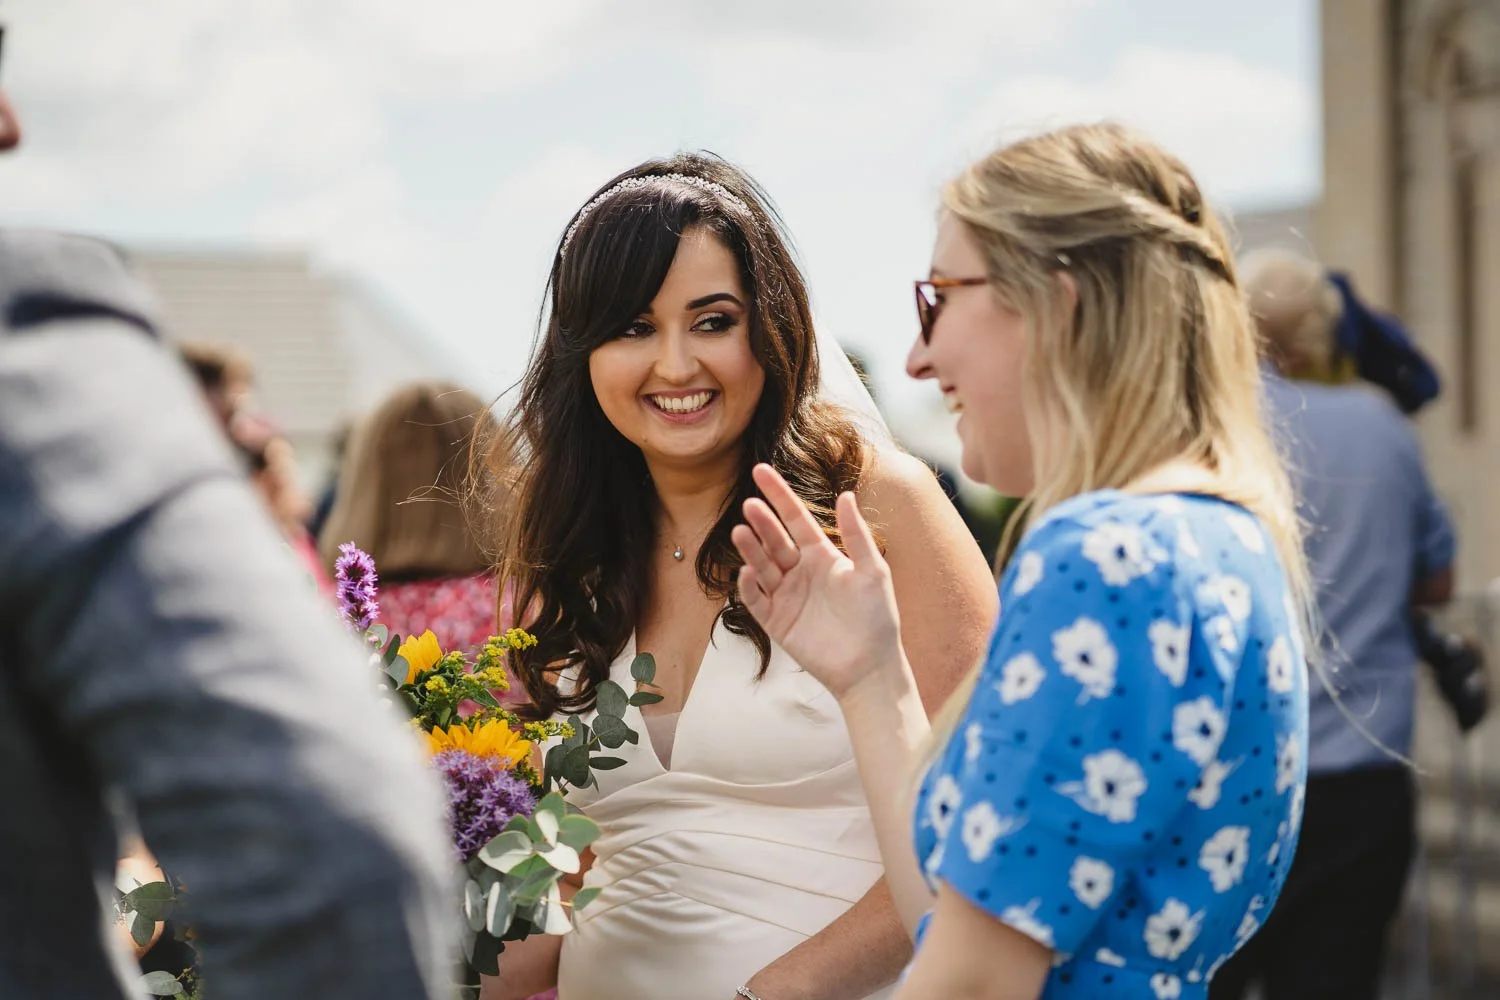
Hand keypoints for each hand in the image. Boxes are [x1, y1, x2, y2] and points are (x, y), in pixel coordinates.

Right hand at [731, 464, 903, 701]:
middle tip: (749, 505)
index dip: (779, 495)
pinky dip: (748, 586)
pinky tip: (747, 572)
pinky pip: (756, 600)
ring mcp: (786, 596)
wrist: (870, 666)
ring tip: (741, 532)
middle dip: (761, 522)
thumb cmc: (878, 617)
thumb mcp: (873, 570)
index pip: (795, 519)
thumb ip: (857, 534)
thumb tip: (846, 494)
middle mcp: (800, 572)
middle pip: (775, 540)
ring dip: (751, 549)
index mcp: (822, 555)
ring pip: (761, 566)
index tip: (760, 471)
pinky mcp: (776, 622)